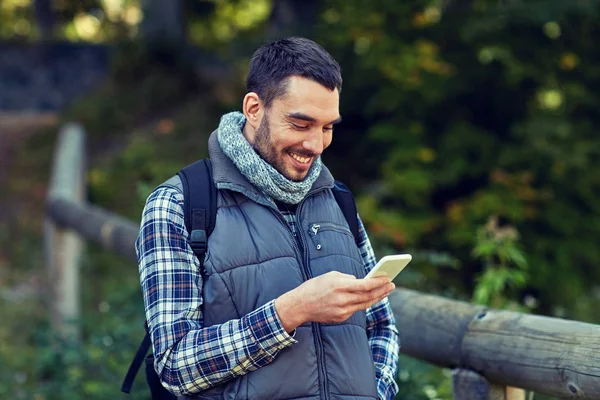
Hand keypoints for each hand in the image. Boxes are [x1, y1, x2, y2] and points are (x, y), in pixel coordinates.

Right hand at [274, 271, 394, 332]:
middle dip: (382, 290)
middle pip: (368, 296)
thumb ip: (347, 278)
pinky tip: (370, 298)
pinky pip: (355, 309)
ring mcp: (342, 311)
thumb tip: (361, 281)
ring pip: (365, 304)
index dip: (378, 282)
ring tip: (385, 291)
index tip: (388, 278)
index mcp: (340, 286)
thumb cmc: (315, 287)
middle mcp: (343, 300)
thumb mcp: (330, 276)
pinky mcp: (341, 318)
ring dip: (377, 297)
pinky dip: (363, 302)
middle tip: (391, 285)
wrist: (300, 305)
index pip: (365, 285)